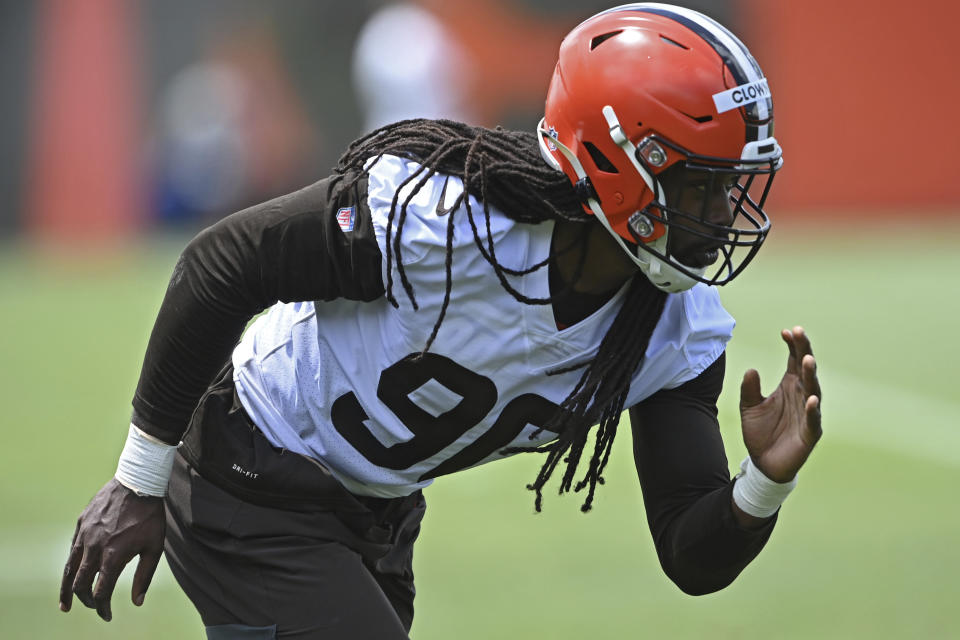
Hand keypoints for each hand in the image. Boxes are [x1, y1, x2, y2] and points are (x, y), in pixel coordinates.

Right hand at [59, 478, 165, 620]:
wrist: (138, 482)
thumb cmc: (150, 516)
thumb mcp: (154, 547)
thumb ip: (144, 576)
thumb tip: (137, 602)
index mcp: (113, 555)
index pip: (100, 592)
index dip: (102, 607)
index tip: (107, 615)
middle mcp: (94, 547)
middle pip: (80, 583)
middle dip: (85, 600)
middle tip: (92, 606)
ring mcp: (85, 534)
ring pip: (69, 568)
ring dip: (67, 589)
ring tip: (65, 604)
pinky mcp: (81, 523)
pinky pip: (73, 549)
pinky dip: (72, 565)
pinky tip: (75, 573)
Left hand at [739, 326, 821, 482]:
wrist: (764, 463)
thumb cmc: (760, 432)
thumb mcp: (749, 407)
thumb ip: (749, 389)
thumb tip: (751, 369)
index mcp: (789, 386)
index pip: (793, 360)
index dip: (792, 345)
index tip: (786, 331)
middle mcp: (801, 395)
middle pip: (805, 369)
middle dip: (803, 351)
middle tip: (799, 334)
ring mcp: (808, 413)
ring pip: (812, 390)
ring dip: (810, 375)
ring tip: (807, 359)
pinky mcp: (810, 432)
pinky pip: (813, 419)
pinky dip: (813, 410)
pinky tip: (812, 399)